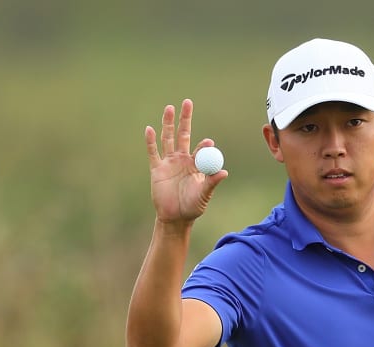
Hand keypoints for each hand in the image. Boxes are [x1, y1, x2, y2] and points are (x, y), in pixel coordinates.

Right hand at [144, 99, 227, 224]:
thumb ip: (212, 182)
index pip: (201, 149)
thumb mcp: (204, 194)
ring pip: (168, 138)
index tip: (208, 144)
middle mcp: (182, 159)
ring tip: (170, 108)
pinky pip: (153, 152)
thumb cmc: (193, 206)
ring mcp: (169, 162)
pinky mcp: (157, 169)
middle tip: (188, 102)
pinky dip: (150, 141)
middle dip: (185, 119)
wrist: (175, 217)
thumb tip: (224, 172)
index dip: (204, 146)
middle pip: (183, 134)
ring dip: (168, 123)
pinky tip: (149, 129)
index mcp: (196, 164)